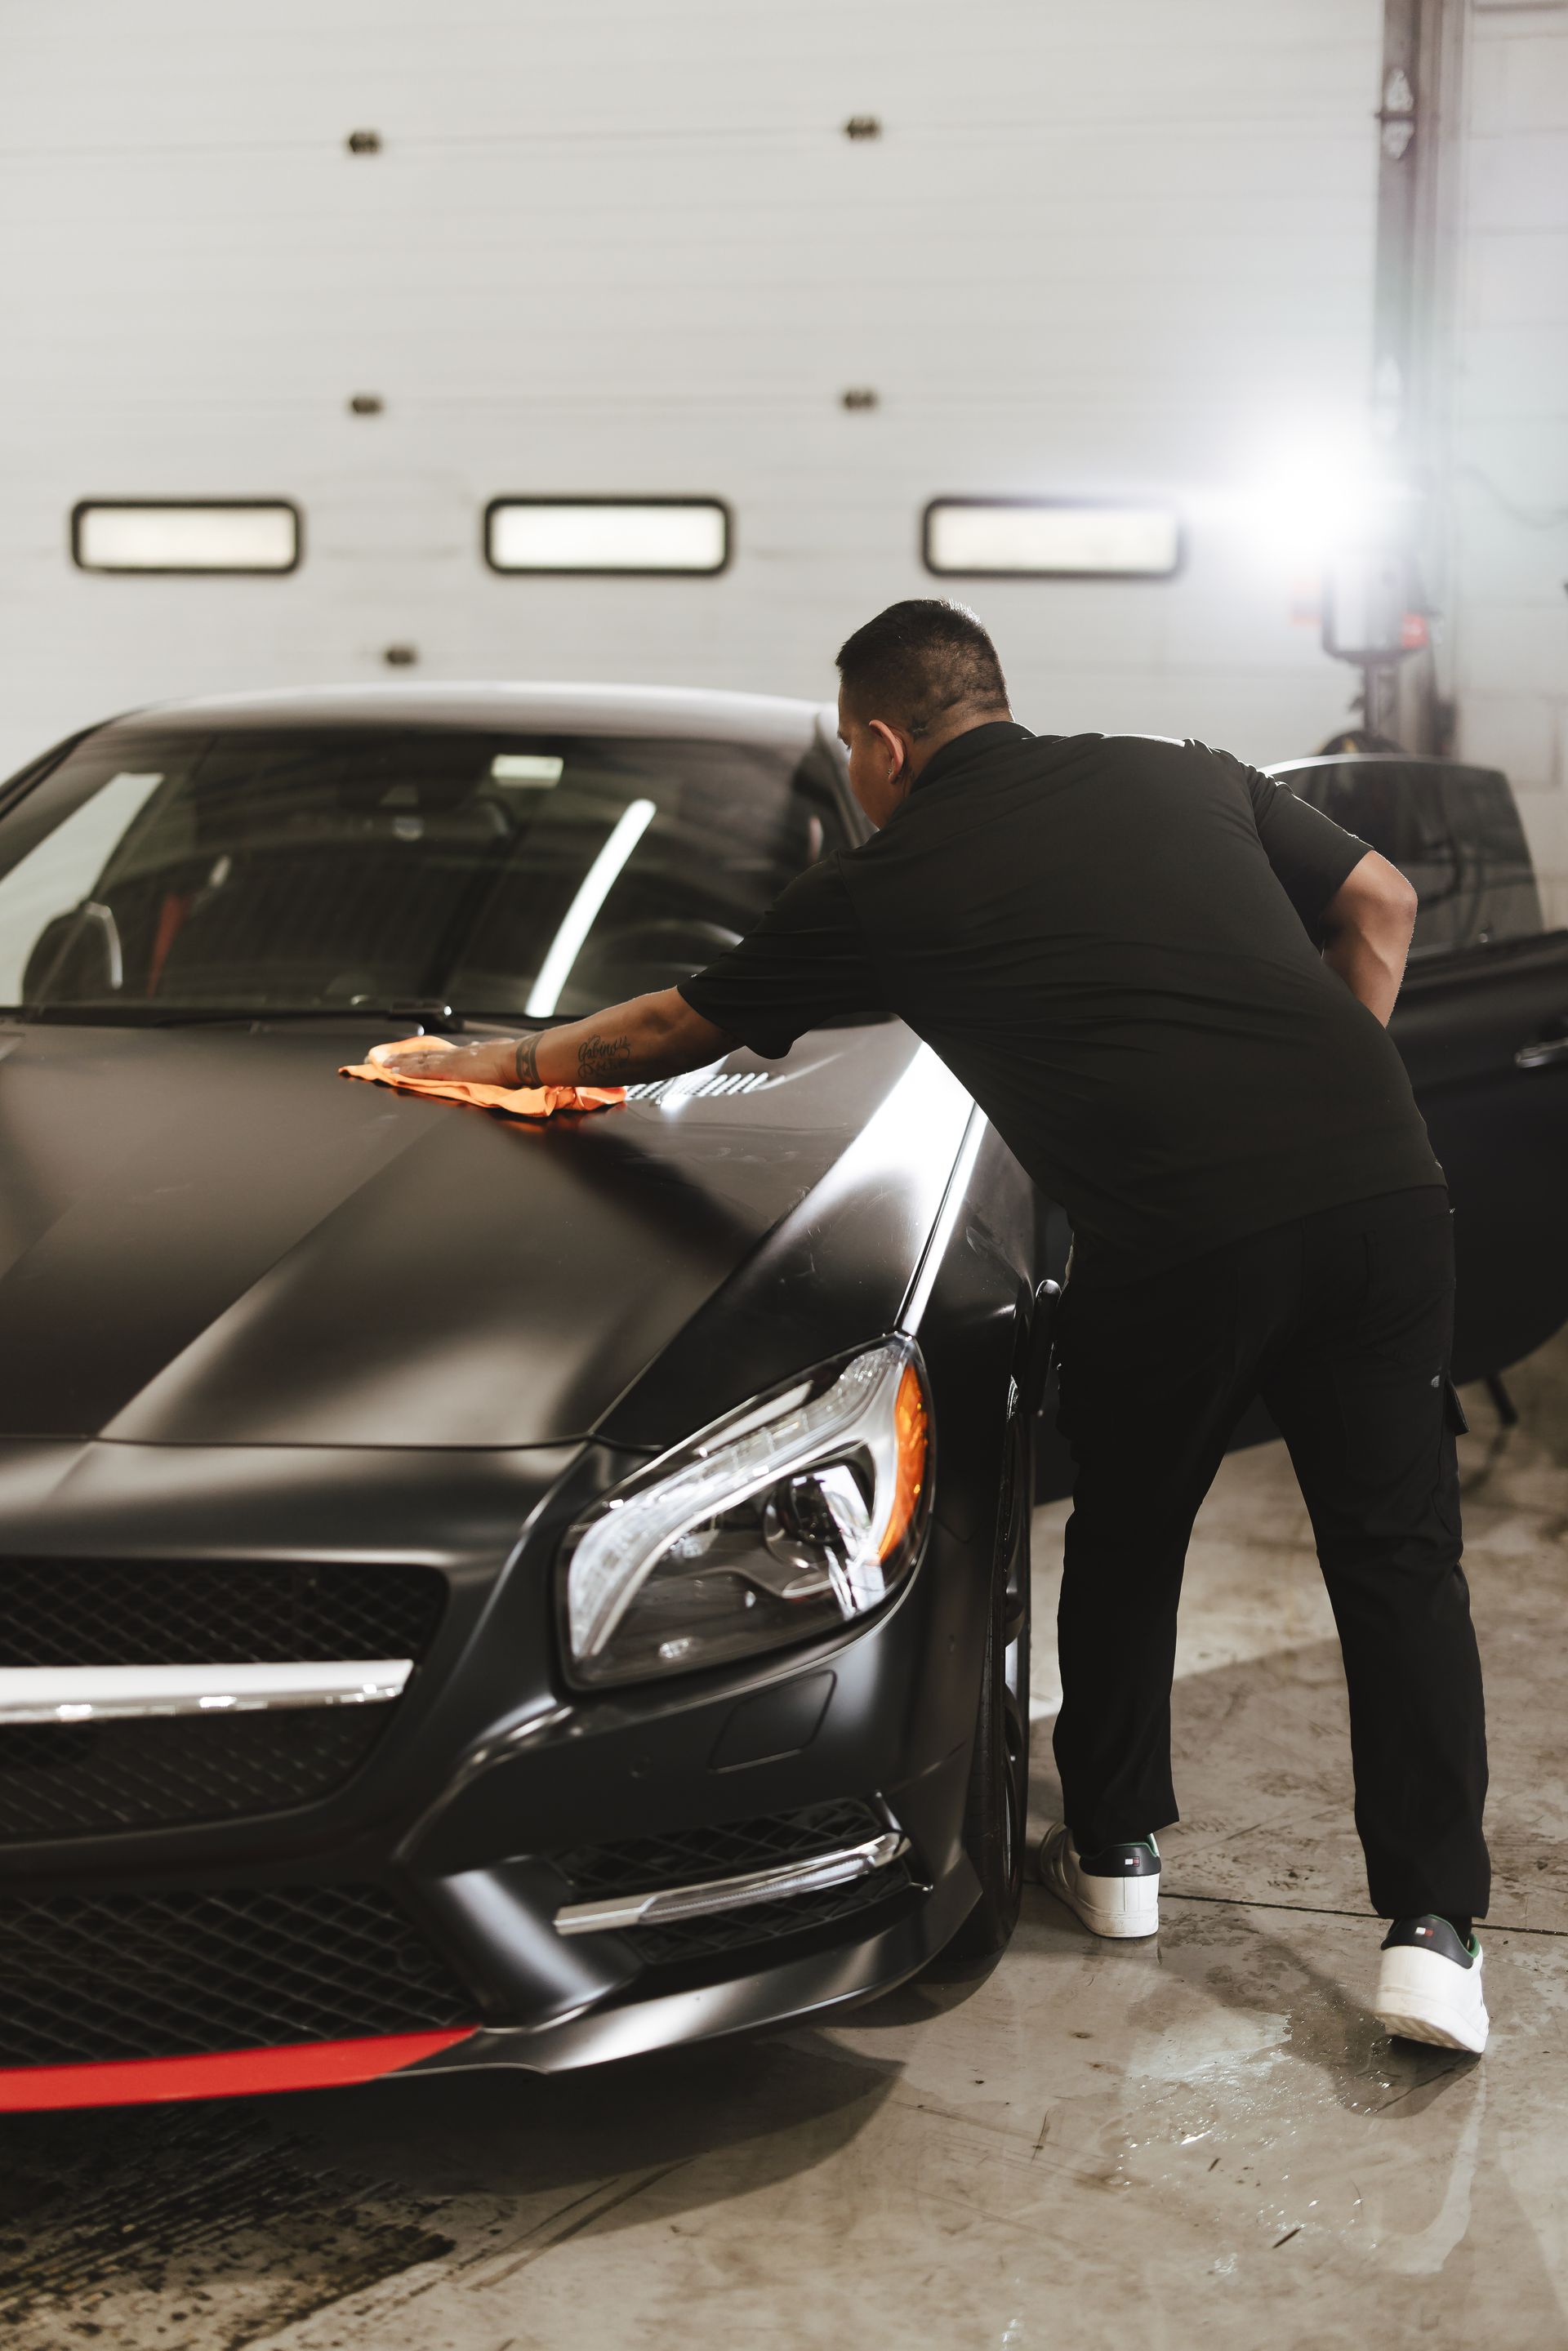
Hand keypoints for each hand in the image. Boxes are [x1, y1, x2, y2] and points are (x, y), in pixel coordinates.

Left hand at [370, 1036, 531, 1084]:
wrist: (517, 1059)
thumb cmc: (511, 1058)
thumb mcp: (494, 1052)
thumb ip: (482, 1052)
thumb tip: (476, 1047)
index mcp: (464, 1053)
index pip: (434, 1053)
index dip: (416, 1054)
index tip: (401, 1055)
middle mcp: (453, 1054)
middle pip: (420, 1054)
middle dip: (399, 1056)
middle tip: (380, 1056)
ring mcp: (450, 1061)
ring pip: (417, 1061)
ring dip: (397, 1062)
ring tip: (380, 1064)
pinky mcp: (450, 1070)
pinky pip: (422, 1071)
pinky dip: (406, 1071)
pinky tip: (394, 1072)